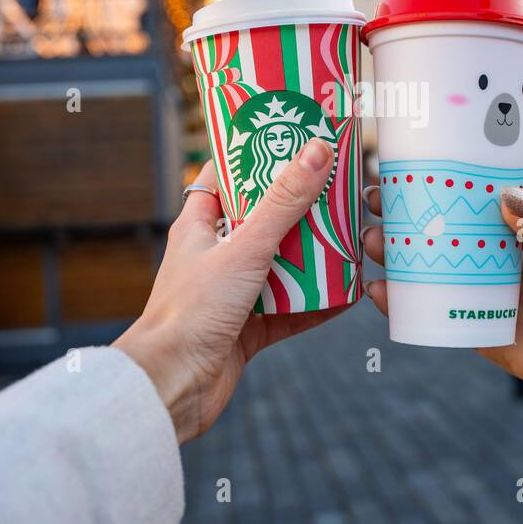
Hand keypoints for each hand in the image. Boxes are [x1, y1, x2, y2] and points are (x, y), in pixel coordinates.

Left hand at [115, 139, 347, 442]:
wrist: (171, 387)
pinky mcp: (248, 329)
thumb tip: (317, 150)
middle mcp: (215, 255)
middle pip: (265, 220)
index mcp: (200, 226)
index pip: (228, 175)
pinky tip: (348, 295)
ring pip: (282, 265)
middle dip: (302, 208)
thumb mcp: (245, 248)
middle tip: (340, 188)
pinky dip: (319, 303)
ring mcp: (233, 293)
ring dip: (314, 256)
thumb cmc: (190, 312)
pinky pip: (291, 309)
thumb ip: (283, 202)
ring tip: (351, 236)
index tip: (294, 136)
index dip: (258, 154)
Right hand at [362, 186, 522, 422]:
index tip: (399, 165)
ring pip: (419, 265)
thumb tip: (507, 196)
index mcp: (507, 228)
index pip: (463, 195)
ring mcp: (469, 289)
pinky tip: (377, 291)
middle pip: (430, 227)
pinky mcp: (463, 324)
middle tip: (372, 202)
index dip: (431, 179)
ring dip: (389, 252)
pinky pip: (423, 310)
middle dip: (396, 213)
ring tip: (371, 242)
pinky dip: (396, 301)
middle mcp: (481, 254)